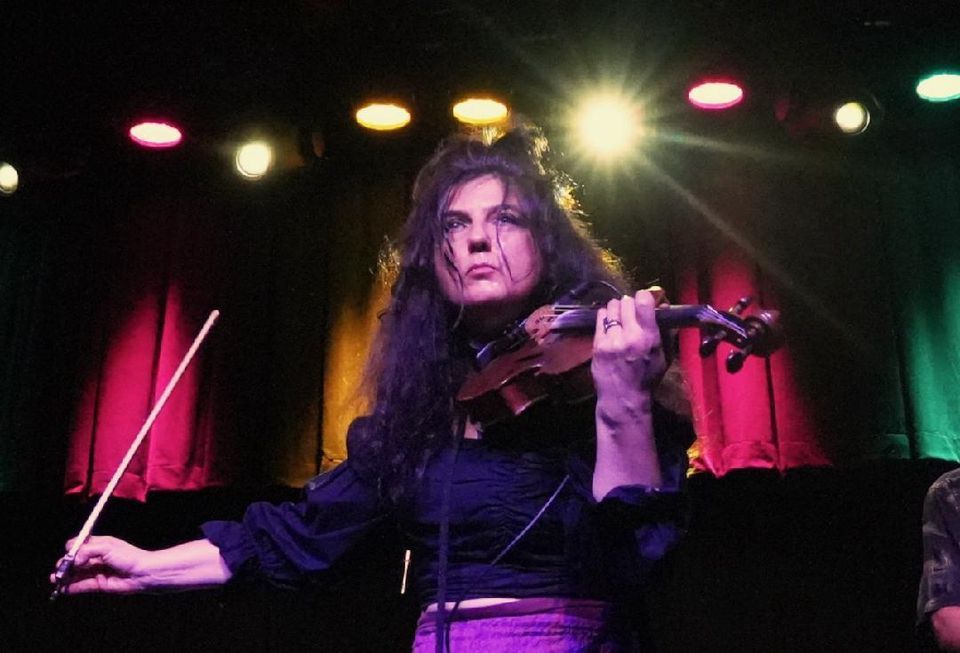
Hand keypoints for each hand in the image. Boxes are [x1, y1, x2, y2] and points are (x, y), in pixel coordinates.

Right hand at [51, 535, 152, 594]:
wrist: (143, 573)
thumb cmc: (128, 556)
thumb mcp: (107, 547)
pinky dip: (72, 587)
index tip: (69, 554)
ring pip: (77, 574)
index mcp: (99, 544)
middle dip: (65, 565)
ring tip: (55, 580)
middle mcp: (97, 557)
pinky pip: (82, 585)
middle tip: (59, 570)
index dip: (71, 549)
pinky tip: (63, 589)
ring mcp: (97, 571)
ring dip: (65, 577)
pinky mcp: (99, 584)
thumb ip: (87, 551)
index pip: (79, 544)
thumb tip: (73, 560)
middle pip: (75, 561)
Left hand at [591, 289, 666, 413]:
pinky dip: (606, 317)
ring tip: (620, 318)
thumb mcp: (663, 355)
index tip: (644, 301)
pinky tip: (610, 324)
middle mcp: (629, 336)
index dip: (644, 296)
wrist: (623, 399)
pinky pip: (600, 317)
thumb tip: (662, 304)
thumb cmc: (647, 378)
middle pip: (626, 301)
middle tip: (632, 312)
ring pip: (612, 307)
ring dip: (617, 309)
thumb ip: (664, 329)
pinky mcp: (597, 344)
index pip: (643, 302)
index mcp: (649, 338)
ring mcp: (611, 340)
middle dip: (630, 304)